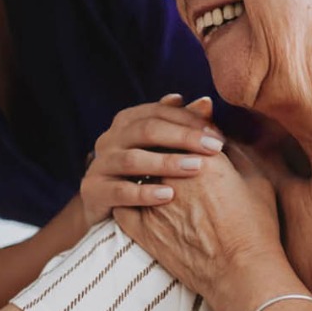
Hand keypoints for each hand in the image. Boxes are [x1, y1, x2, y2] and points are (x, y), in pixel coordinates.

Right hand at [79, 94, 227, 225]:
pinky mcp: (93, 190)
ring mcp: (99, 164)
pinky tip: (169, 196)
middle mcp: (109, 138)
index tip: (218, 135)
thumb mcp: (162, 149)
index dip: (190, 120)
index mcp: (126, 122)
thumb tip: (206, 102)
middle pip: (147, 130)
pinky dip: (145, 192)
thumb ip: (182, 126)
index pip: (159, 111)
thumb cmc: (144, 174)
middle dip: (184, 138)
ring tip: (196, 168)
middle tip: (214, 148)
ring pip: (133, 159)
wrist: (107, 208)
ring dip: (166, 163)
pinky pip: (120, 191)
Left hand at [113, 139, 282, 307]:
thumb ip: (237, 152)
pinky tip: (135, 200)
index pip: (181, 130)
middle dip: (160, 147)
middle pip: (154, 147)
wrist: (242, 274)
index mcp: (203, 157)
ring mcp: (153, 201)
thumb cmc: (257, 229)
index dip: (183, 131)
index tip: (187, 138)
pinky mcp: (141, 227)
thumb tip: (223, 139)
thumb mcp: (258, 180)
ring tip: (151, 177)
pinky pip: (123, 204)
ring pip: (136, 173)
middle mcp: (173, 174)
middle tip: (164, 152)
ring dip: (142, 171)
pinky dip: (128, 198)